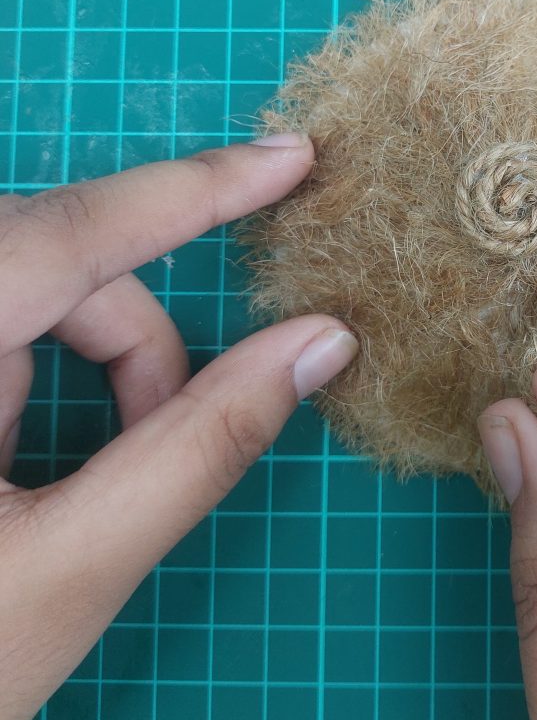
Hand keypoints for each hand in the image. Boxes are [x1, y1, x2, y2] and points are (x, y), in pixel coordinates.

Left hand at [0, 135, 358, 719]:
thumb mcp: (74, 563)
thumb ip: (204, 443)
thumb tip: (321, 341)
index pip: (74, 234)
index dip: (197, 189)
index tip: (293, 155)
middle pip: (57, 266)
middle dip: (134, 345)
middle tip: (159, 442)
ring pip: (35, 297)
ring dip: (90, 373)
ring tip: (65, 488)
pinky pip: (4, 326)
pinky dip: (41, 380)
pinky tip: (10, 472)